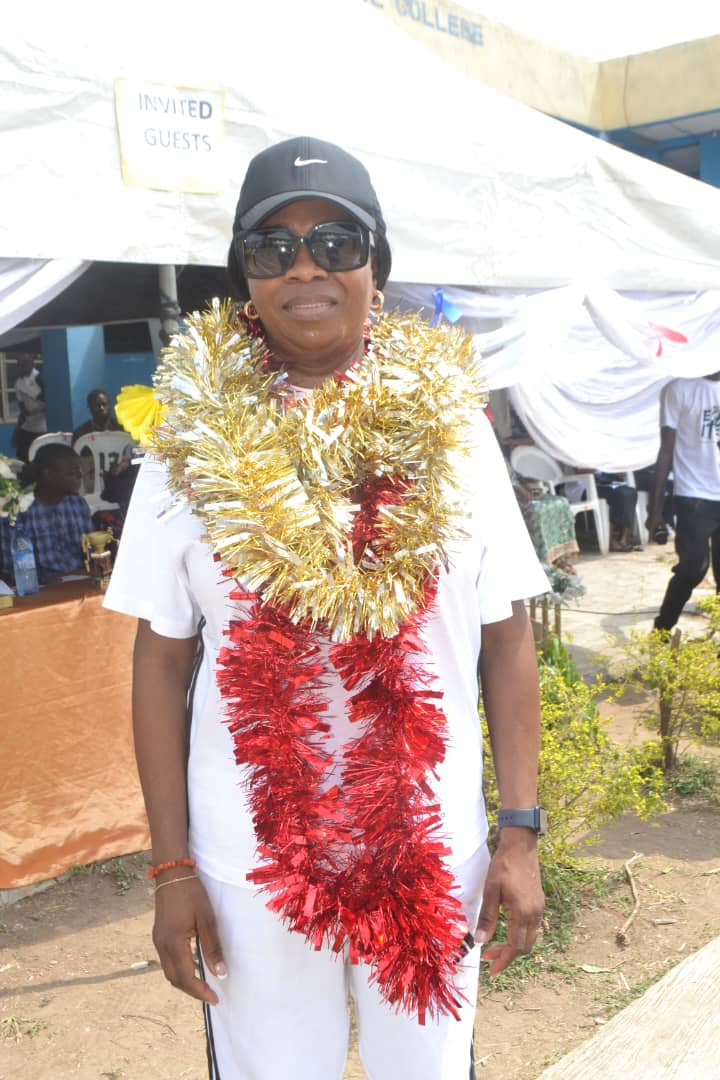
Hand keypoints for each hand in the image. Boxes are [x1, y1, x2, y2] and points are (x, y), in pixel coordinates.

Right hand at [152, 876, 226, 1004]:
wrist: (172, 874)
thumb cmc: (192, 894)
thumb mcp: (207, 919)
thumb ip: (212, 948)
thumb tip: (220, 973)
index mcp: (173, 943)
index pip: (186, 977)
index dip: (200, 991)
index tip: (215, 998)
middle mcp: (161, 946)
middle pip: (175, 979)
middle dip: (192, 990)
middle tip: (211, 995)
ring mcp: (157, 941)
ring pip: (169, 972)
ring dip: (185, 981)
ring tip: (203, 985)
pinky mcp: (158, 935)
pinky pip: (167, 961)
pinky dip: (180, 970)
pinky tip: (193, 967)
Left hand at [475, 831, 543, 976]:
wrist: (521, 846)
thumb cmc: (503, 865)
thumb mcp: (490, 890)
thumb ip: (487, 918)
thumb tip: (480, 942)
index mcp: (522, 913)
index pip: (516, 947)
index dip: (504, 960)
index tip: (492, 971)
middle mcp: (534, 914)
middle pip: (525, 946)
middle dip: (507, 955)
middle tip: (488, 957)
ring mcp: (539, 908)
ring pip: (530, 938)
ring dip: (514, 946)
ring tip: (495, 946)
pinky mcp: (539, 902)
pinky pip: (532, 927)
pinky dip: (520, 935)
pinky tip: (507, 930)